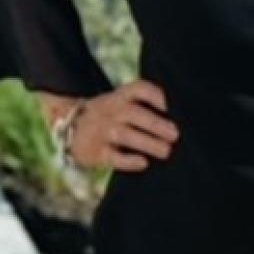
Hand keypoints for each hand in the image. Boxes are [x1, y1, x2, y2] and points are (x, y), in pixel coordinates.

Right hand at [66, 79, 180, 171]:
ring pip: (124, 135)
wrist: (71, 126)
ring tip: (167, 151)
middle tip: (176, 135)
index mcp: (121, 96)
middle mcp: (111, 110)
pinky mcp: (96, 152)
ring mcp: (102, 131)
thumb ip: (146, 107)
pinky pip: (112, 156)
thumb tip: (183, 119)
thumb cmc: (111, 115)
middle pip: (133, 113)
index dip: (157, 96)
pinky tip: (144, 163)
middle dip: (155, 123)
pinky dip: (128, 160)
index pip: (140, 89)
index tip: (174, 106)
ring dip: (147, 142)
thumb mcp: (122, 102)